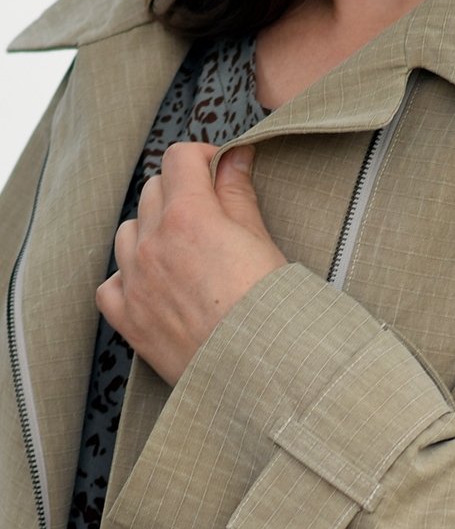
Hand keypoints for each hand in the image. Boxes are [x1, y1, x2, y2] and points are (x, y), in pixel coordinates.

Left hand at [96, 142, 285, 385]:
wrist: (260, 371)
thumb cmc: (271, 310)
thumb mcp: (262, 243)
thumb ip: (239, 195)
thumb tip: (235, 158)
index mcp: (189, 217)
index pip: (179, 159)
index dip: (202, 157)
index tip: (218, 170)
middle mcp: (153, 244)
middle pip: (153, 190)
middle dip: (181, 192)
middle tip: (211, 214)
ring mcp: (135, 282)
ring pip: (127, 232)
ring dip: (151, 231)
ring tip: (184, 251)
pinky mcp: (129, 319)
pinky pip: (110, 283)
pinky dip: (127, 277)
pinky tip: (152, 285)